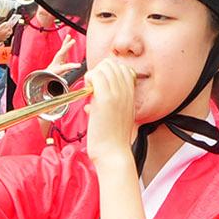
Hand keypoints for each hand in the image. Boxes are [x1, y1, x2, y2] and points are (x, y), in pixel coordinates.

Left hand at [81, 39, 151, 173]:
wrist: (114, 153)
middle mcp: (126, 92)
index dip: (108, 73)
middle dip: (99, 72)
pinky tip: (87, 93)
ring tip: (89, 91)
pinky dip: (88, 79)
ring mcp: (117, 94)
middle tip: (92, 88)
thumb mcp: (117, 119)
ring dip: (93, 75)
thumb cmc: (112, 140)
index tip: (100, 85)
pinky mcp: (105, 99)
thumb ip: (110, 107)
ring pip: (104, 67)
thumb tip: (92, 102)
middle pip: (113, 64)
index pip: (123, 69)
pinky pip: (96, 75)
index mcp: (131, 96)